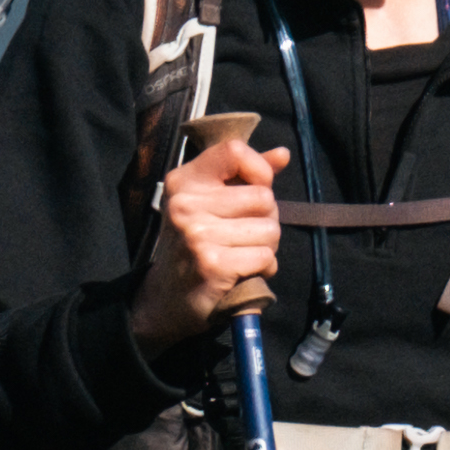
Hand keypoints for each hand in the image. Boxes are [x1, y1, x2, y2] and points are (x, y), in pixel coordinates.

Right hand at [132, 130, 287, 352]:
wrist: (166, 298)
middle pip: (263, 196)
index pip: (235, 151)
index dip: (259, 171)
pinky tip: (243, 272)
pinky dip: (264, 268)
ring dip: (267, 247)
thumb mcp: (212, 203)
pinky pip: (265, 256)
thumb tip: (282, 154)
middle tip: (244, 235)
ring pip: (270, 229)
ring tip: (242, 254)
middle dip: (266, 219)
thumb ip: (246, 176)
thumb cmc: (196, 245)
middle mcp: (185, 203)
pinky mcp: (212, 264)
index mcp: (184, 181)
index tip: (254, 189)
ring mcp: (197, 234)